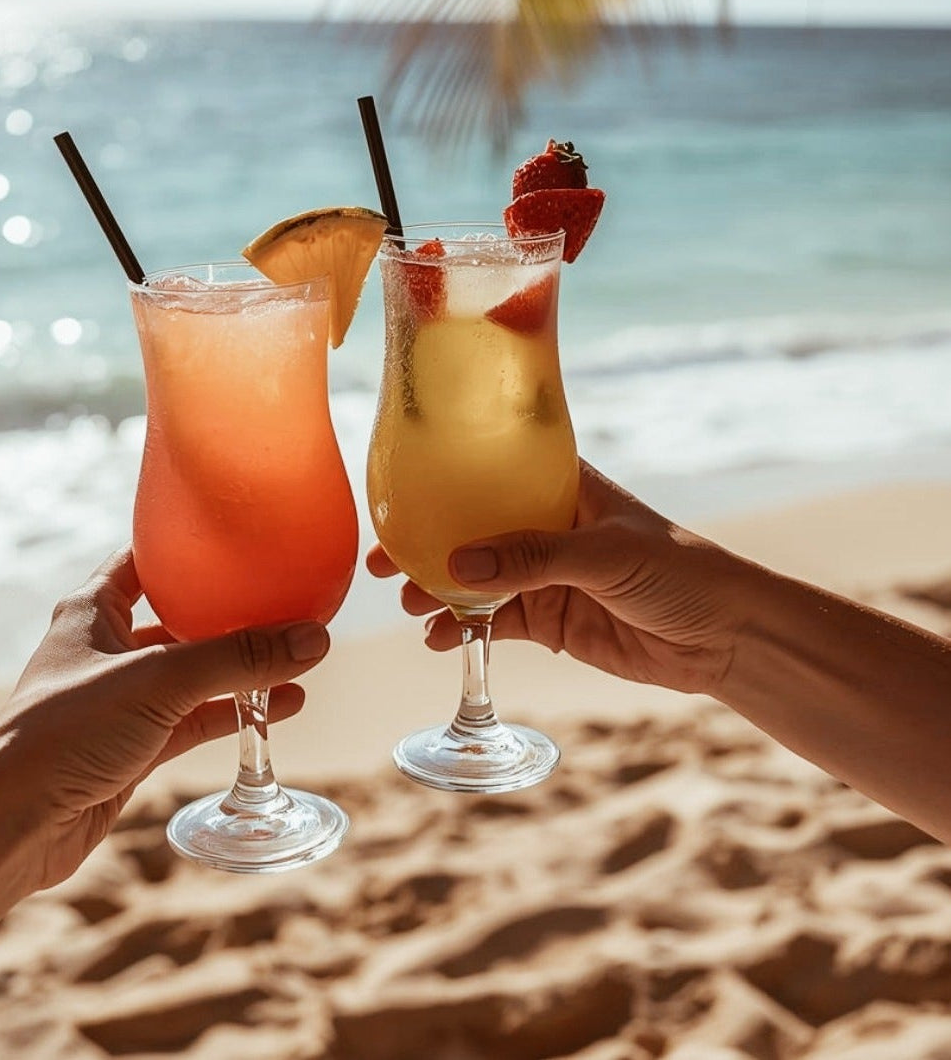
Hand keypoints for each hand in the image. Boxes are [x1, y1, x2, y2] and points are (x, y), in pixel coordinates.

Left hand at [0, 548, 329, 889]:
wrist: (12, 823)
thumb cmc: (66, 731)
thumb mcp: (159, 680)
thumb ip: (238, 659)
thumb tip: (315, 638)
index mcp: (91, 611)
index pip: (143, 560)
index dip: (185, 547)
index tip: (237, 539)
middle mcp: (103, 649)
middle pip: (176, 618)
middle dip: (228, 613)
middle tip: (284, 600)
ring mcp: (118, 701)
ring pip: (191, 674)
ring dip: (240, 667)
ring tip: (298, 655)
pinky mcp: (131, 748)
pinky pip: (192, 719)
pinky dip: (232, 711)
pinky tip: (279, 705)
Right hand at [367, 461, 739, 694]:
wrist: (725, 638)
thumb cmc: (679, 571)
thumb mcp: (605, 555)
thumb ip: (533, 559)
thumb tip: (458, 566)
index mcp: (561, 485)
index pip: (492, 470)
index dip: (443, 481)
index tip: (397, 495)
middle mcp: (545, 524)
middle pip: (471, 528)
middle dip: (426, 542)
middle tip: (384, 562)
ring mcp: (544, 574)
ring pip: (475, 578)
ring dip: (438, 590)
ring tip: (409, 604)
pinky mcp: (548, 620)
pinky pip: (492, 622)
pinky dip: (462, 630)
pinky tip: (438, 639)